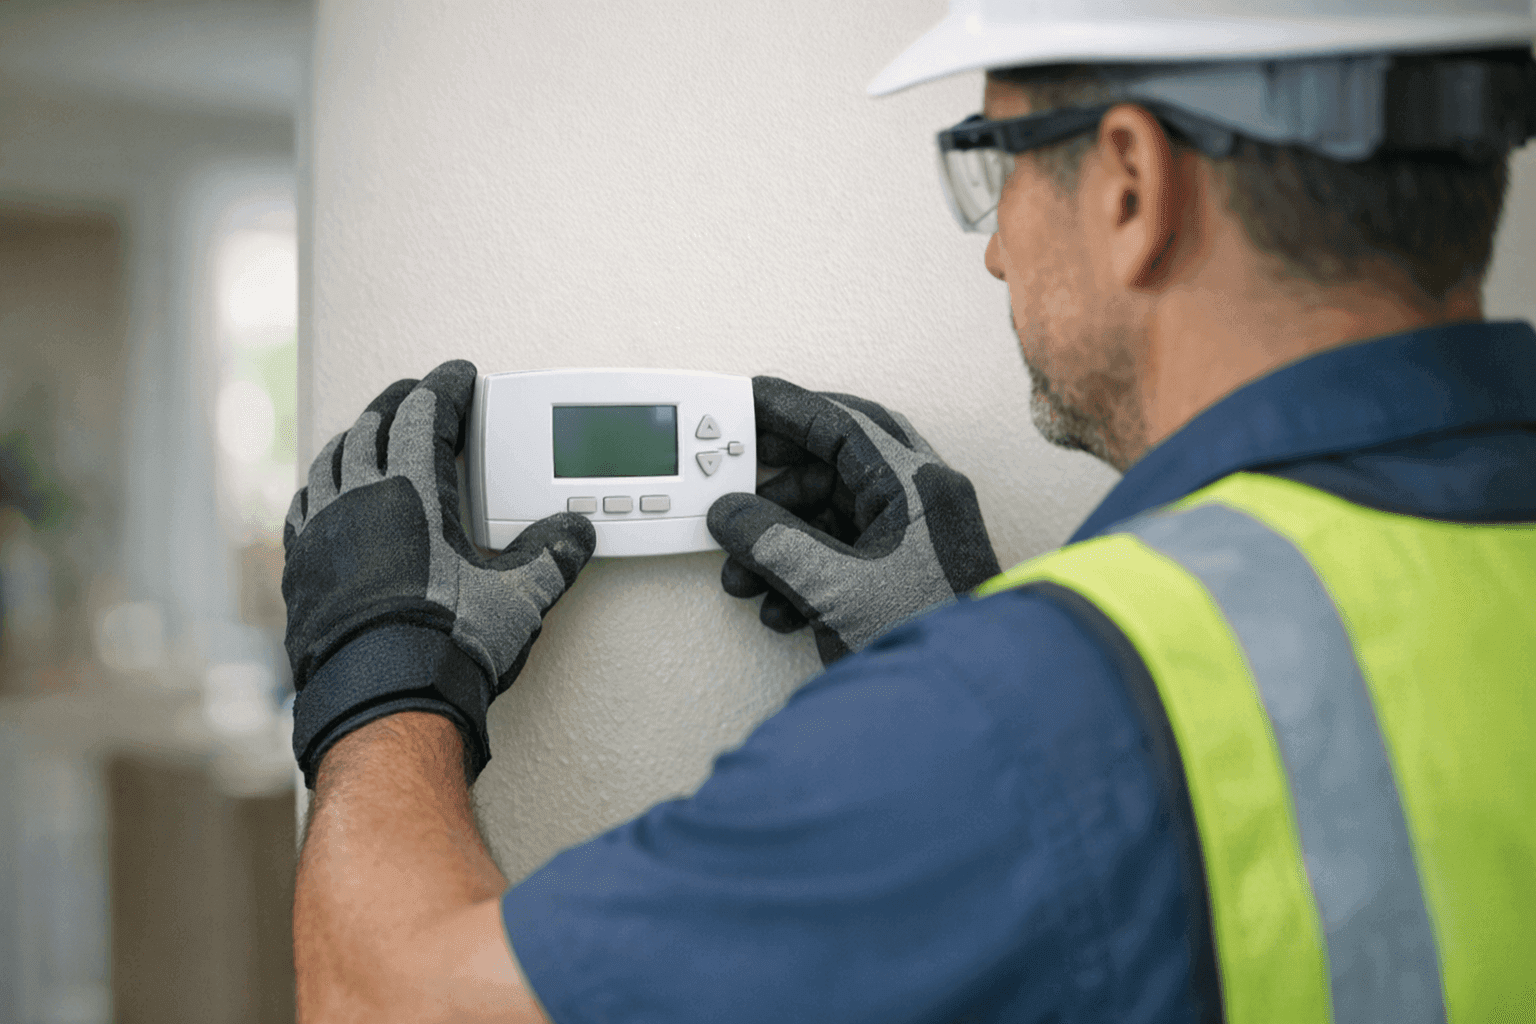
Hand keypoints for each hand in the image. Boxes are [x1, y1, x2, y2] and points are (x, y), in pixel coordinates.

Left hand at [282, 360, 595, 786]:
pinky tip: (325, 493)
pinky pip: (304, 507)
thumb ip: (551, 556)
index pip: (427, 416)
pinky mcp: (301, 571)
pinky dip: (319, 486)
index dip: (445, 388)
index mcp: (414, 494)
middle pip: (372, 426)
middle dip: (397, 402)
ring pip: (330, 461)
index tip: (457, 375)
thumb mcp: (519, 598)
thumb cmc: (447, 645)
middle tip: (415, 393)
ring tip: (367, 431)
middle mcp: (360, 502)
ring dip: (352, 437)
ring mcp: (323, 535)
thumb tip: (576, 532)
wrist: (384, 700)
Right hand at [708, 377, 998, 664]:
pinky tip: (778, 606)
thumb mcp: (835, 587)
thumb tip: (731, 514)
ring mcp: (917, 539)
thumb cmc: (925, 637)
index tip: (746, 399)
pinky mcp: (908, 574)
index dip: (789, 408)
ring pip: (835, 516)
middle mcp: (922, 501)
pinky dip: (806, 572)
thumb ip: (774, 543)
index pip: (843, 423)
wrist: (963, 709)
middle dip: (778, 489)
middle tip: (735, 489)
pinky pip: (845, 553)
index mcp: (916, 485)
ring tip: (745, 576)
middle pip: (836, 468)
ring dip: (783, 543)